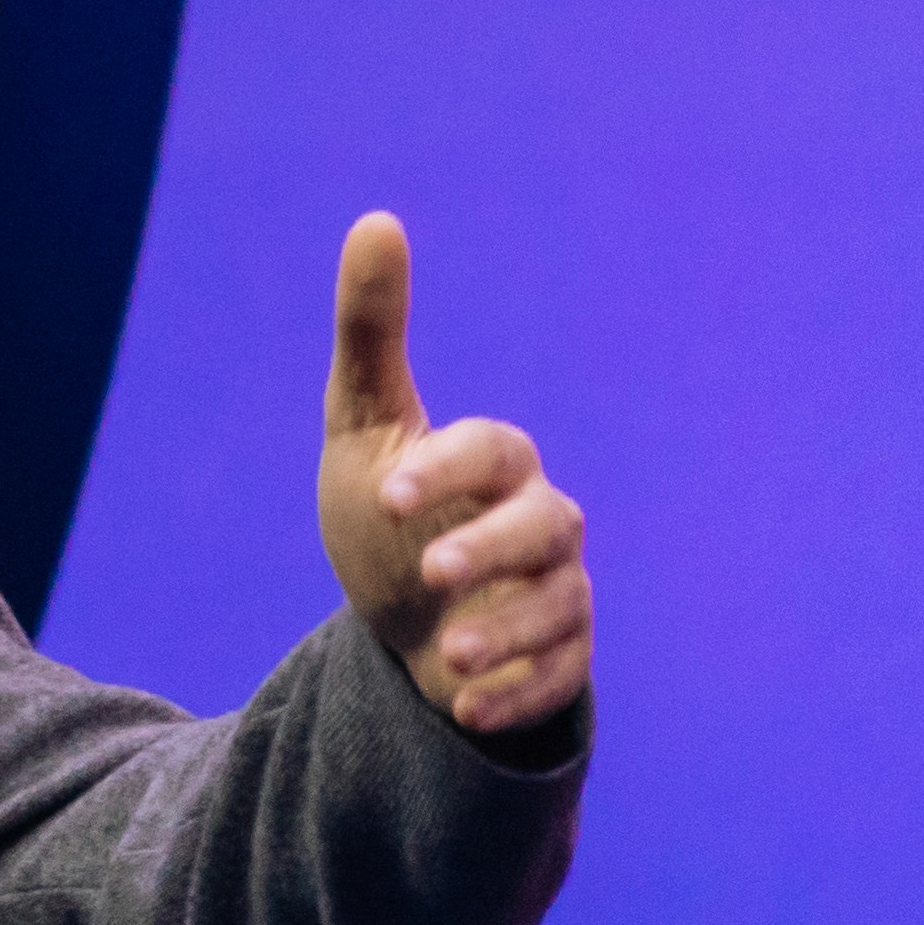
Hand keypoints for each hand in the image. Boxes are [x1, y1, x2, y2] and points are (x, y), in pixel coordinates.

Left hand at [317, 211, 591, 736]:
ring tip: (451, 653)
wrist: (401, 622)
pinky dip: (517, 694)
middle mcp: (539, 523)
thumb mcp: (362, 424)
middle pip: (545, 528)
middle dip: (492, 551)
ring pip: (560, 608)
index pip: (490, 451)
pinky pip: (560, 677)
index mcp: (494, 462)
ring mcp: (557, 593)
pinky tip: (465, 705)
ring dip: (509, 632)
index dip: (444, 470)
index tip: (384, 495)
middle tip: (431, 578)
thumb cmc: (384, 512)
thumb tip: (376, 218)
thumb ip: (372, 330)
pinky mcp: (560, 659)